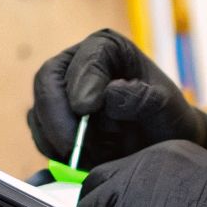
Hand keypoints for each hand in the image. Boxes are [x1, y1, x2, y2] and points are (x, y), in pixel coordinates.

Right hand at [28, 28, 206, 167]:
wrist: (163, 144)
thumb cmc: (167, 119)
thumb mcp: (165, 108)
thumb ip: (141, 98)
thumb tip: (108, 95)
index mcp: (108, 48)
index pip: (85, 57)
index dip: (81, 81)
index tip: (86, 108)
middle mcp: (79, 63)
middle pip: (48, 80)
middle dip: (57, 115)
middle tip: (73, 144)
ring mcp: (63, 92)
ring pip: (39, 110)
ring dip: (58, 136)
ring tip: (91, 153)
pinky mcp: (54, 119)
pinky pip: (40, 133)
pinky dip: (55, 150)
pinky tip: (82, 158)